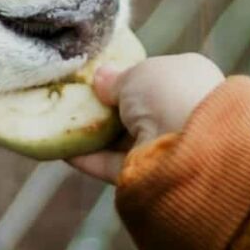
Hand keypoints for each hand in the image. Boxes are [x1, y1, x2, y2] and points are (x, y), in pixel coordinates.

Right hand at [71, 52, 224, 184]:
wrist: (191, 147)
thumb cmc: (169, 94)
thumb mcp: (137, 73)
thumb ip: (116, 77)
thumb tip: (101, 78)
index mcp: (189, 80)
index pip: (154, 78)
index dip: (126, 77)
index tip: (96, 78)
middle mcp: (180, 113)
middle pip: (134, 111)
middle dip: (105, 107)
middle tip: (71, 98)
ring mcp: (165, 147)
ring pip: (121, 139)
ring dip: (92, 132)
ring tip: (57, 121)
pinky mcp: (148, 176)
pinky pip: (112, 164)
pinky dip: (87, 157)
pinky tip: (60, 148)